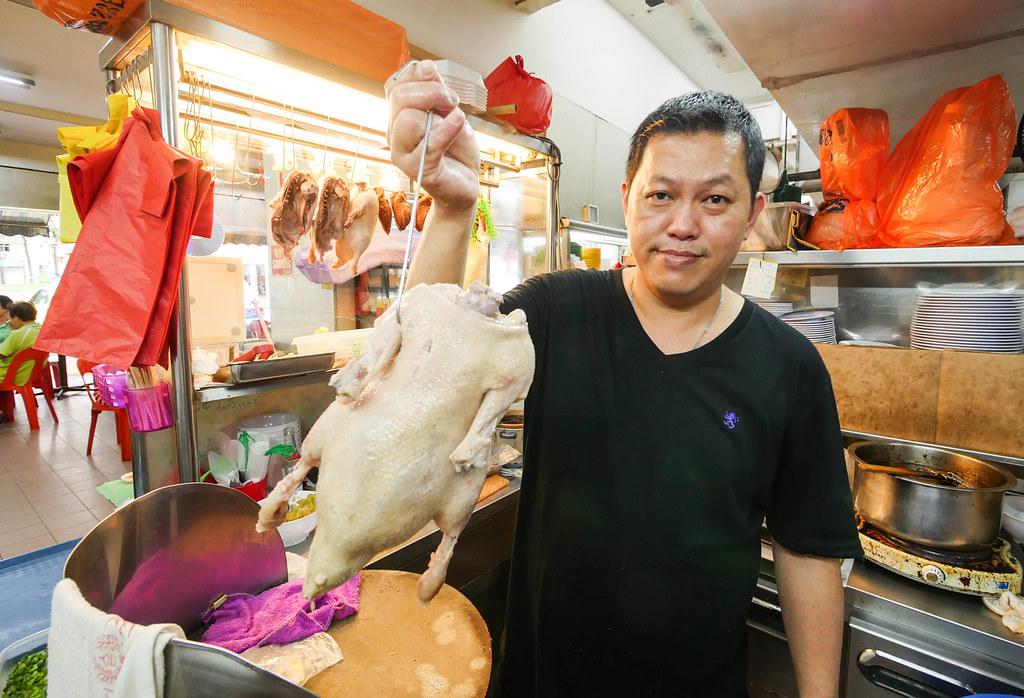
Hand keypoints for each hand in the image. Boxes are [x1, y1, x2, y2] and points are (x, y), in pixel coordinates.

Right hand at [386, 60, 480, 214]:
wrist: (466, 184)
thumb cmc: (456, 149)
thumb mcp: (449, 112)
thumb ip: (436, 91)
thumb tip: (426, 67)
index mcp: (399, 117)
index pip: (394, 86)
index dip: (417, 75)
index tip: (437, 78)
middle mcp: (395, 135)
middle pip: (400, 98)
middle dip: (432, 91)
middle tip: (452, 101)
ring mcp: (403, 154)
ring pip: (407, 119)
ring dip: (439, 112)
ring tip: (456, 117)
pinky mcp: (420, 170)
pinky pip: (429, 143)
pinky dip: (448, 129)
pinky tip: (459, 123)